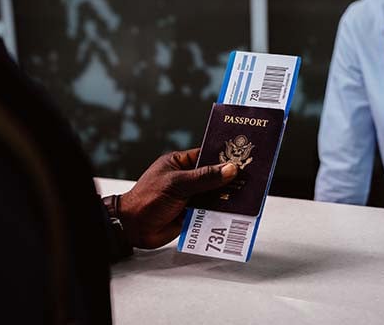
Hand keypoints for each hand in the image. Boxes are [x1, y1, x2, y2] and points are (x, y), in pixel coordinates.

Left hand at [119, 148, 237, 248]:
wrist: (133, 228)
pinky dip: (221, 212)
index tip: (243, 156)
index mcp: (179, 163)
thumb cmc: (147, 199)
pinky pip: (211, 211)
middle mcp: (186, 179)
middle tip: (251, 178)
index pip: (206, 156)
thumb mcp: (177, 184)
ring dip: (227, 196)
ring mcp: (190, 197)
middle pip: (213, 176)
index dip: (223, 156)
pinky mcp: (192, 214)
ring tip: (247, 195)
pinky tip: (235, 212)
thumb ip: (204, 177)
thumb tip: (229, 169)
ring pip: (214, 195)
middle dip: (229, 179)